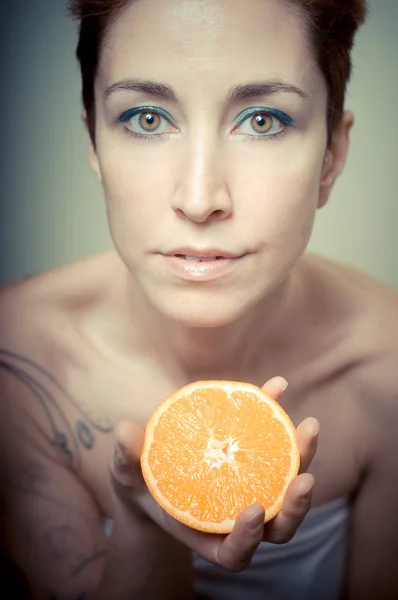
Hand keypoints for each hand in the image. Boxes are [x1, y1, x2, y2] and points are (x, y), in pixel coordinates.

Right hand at [110, 377, 318, 572]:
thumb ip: (126, 458)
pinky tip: (277, 385)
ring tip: (308, 427)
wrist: (151, 473)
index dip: (248, 539)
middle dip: (296, 506)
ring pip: (288, 487)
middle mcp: (235, 517)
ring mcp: (250, 489)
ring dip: (302, 459)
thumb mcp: (126, 473)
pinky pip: (274, 443)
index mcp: (206, 533)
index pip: (234, 554)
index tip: (254, 510)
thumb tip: (124, 430)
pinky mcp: (254, 460)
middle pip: (277, 526)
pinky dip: (277, 416)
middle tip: (305, 477)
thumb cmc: (138, 483)